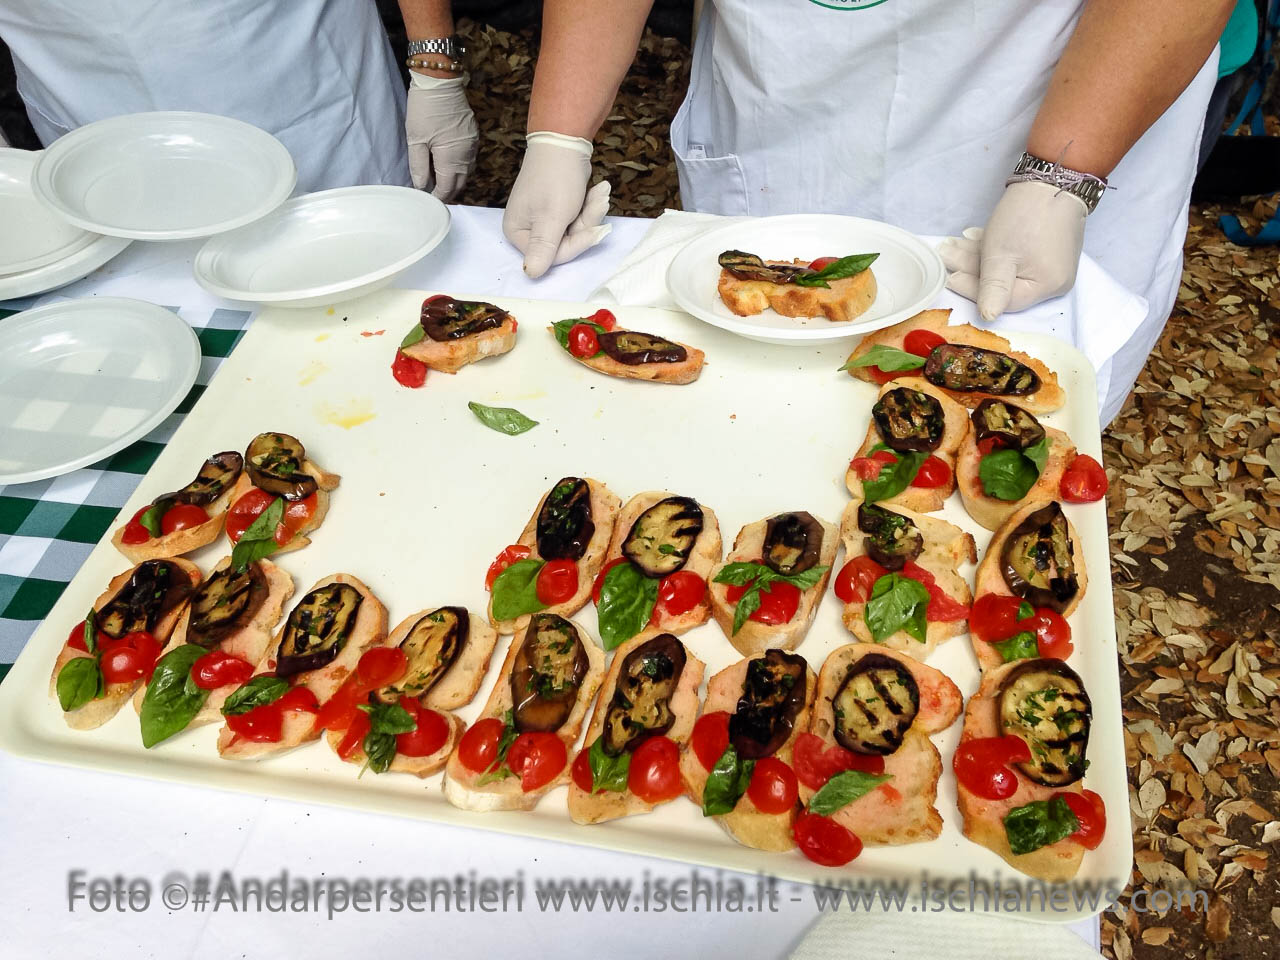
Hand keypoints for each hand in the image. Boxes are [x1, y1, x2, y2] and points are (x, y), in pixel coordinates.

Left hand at [405, 74, 477, 201]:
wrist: (441, 81)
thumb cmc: (424, 108)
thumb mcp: (415, 139)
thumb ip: (419, 166)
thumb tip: (421, 186)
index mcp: (452, 158)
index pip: (448, 187)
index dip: (438, 197)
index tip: (429, 200)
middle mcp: (466, 155)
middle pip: (460, 183)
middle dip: (448, 191)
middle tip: (434, 194)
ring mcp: (472, 145)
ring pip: (466, 172)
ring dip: (455, 180)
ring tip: (440, 181)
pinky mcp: (473, 136)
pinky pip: (469, 159)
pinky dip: (460, 167)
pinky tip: (448, 164)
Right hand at [503, 132, 610, 278]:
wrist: (564, 140)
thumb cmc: (556, 178)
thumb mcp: (552, 217)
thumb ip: (544, 248)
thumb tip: (531, 275)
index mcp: (517, 232)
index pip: (552, 256)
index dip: (577, 244)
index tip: (596, 229)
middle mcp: (527, 228)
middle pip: (565, 243)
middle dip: (586, 223)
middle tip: (601, 201)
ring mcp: (542, 219)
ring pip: (575, 230)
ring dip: (591, 211)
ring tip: (602, 190)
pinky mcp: (556, 209)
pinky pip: (577, 218)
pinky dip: (589, 205)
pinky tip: (599, 189)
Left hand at [939, 180, 1086, 321]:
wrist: (1053, 178)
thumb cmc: (1026, 216)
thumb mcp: (1001, 255)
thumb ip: (993, 288)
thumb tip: (987, 317)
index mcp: (1047, 286)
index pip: (1003, 300)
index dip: (973, 290)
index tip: (950, 277)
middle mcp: (1053, 280)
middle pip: (1004, 284)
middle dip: (971, 268)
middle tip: (946, 254)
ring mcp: (1052, 264)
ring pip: (1007, 267)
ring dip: (978, 256)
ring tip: (953, 244)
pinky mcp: (1047, 248)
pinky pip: (1016, 257)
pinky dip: (994, 249)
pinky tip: (973, 238)